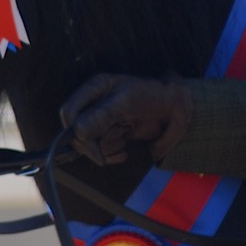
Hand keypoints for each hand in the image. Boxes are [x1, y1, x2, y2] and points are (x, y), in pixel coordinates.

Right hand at [59, 73, 191, 165]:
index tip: (94, 145)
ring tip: (124, 142)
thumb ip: (100, 115)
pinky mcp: (110, 134)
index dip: (76, 130)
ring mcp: (101, 120)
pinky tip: (124, 152)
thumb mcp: (125, 102)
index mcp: (94, 88)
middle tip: (114, 146)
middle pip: (74, 132)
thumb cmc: (152, 97)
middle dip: (93, 144)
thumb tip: (79, 132)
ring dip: (105, 149)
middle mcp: (94, 104)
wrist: (175, 108)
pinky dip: (111, 156)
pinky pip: (99, 151)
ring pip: (87, 144)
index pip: (69, 112)